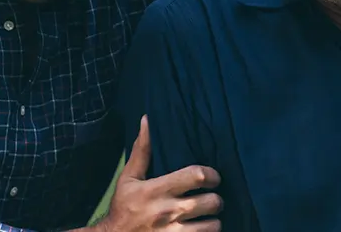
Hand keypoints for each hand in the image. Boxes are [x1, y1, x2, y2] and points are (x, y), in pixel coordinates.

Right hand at [90, 116, 222, 230]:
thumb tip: (146, 120)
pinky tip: (201, 229)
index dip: (212, 175)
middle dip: (217, 200)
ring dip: (214, 220)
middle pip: (211, 201)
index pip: (197, 176)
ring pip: (213, 225)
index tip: (213, 177)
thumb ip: (142, 151)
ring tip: (208, 217)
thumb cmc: (123, 208)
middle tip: (212, 199)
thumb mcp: (128, 179)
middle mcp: (168, 211)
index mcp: (157, 190)